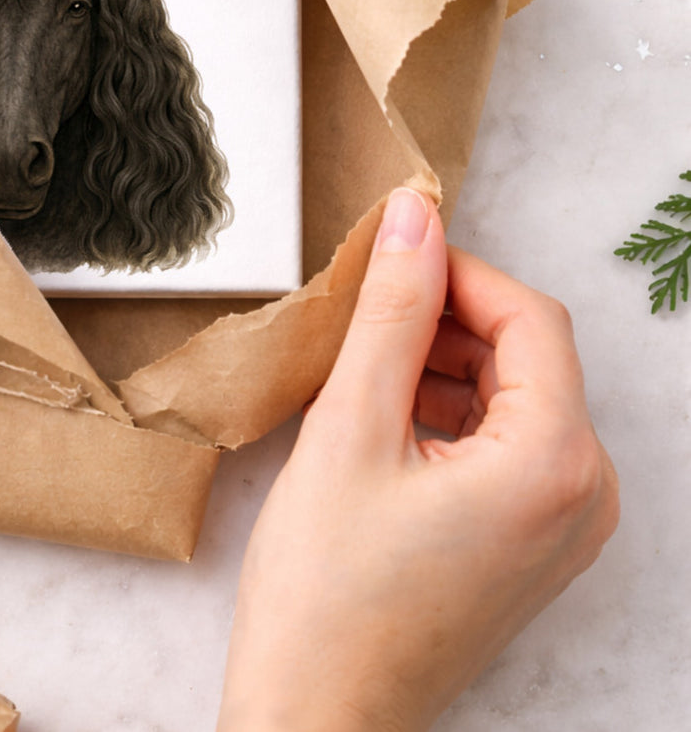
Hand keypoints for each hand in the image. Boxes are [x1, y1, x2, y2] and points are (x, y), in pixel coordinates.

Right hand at [218, 187, 619, 731]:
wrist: (317, 715)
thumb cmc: (326, 592)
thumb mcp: (350, 428)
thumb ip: (390, 312)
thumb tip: (414, 218)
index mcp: (555, 464)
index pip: (529, 317)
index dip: (456, 273)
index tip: (387, 258)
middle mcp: (584, 497)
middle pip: (526, 356)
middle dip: (444, 322)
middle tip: (359, 320)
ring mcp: (563, 528)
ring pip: (511, 398)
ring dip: (440, 367)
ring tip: (358, 376)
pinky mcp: (531, 545)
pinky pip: (505, 447)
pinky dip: (446, 416)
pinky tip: (379, 424)